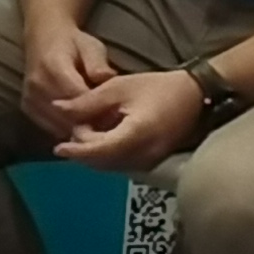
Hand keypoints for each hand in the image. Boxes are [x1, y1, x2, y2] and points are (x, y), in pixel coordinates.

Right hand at [18, 19, 118, 135]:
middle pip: (67, 116)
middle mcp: (37, 85)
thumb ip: (98, 65)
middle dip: (90, 123)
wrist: (43, 38)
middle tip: (110, 126)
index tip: (115, 115)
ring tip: (97, 127)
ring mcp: (29, 98)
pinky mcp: (27, 107)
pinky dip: (66, 130)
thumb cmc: (72, 43)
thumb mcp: (91, 47)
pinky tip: (81, 125)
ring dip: (78, 129)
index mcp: (53, 68)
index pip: (77, 98)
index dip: (98, 109)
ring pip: (59, 125)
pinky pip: (50, 127)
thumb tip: (108, 80)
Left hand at [50, 67, 205, 174]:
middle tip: (75, 128)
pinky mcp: (153, 162)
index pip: (99, 150)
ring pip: (112, 166)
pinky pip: (123, 164)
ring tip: (87, 131)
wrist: (195, 96)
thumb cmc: (157, 87)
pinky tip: (103, 138)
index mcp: (137, 134)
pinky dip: (108, 155)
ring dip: (95, 154)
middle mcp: (145, 154)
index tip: (58, 148)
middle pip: (103, 162)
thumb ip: (87, 102)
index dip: (77, 151)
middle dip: (84, 150)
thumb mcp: (118, 88)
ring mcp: (151, 161)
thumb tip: (57, 109)